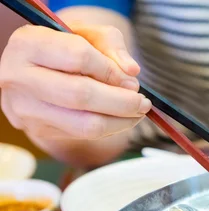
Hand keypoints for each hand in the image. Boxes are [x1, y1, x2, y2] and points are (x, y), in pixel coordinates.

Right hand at [0, 24, 151, 140]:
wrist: (35, 70)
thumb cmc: (64, 48)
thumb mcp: (86, 33)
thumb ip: (111, 44)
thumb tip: (131, 72)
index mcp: (27, 44)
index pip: (78, 57)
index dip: (112, 70)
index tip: (131, 79)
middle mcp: (20, 78)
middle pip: (81, 95)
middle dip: (121, 102)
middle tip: (143, 102)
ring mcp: (26, 108)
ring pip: (85, 124)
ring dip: (121, 121)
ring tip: (138, 112)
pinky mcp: (38, 130)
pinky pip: (83, 135)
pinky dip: (110, 129)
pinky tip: (121, 119)